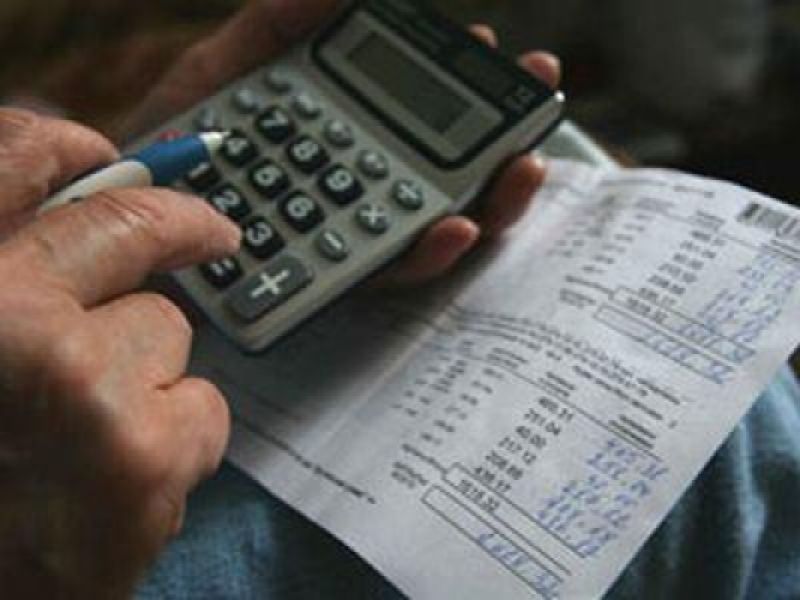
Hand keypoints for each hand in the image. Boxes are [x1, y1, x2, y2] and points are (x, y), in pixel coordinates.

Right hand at [0, 109, 240, 595]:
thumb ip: (17, 282)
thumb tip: (81, 197)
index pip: (11, 162)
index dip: (63, 146)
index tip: (109, 155)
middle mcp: (4, 320)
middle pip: (128, 228)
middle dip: (176, 226)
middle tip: (215, 233)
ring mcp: (81, 383)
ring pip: (166, 328)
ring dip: (145, 371)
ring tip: (91, 436)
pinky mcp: (146, 452)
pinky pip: (202, 405)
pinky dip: (177, 435)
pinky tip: (125, 479)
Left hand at [126, 0, 561, 286]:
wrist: (131, 201)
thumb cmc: (182, 134)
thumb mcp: (233, 66)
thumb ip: (285, 23)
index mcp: (347, 131)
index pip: (425, 112)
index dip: (467, 86)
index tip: (497, 54)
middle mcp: (360, 184)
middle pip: (451, 175)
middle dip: (503, 150)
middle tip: (535, 120)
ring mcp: (349, 232)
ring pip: (437, 226)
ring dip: (487, 203)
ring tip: (516, 173)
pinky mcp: (330, 277)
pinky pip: (388, 269)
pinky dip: (424, 251)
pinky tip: (447, 226)